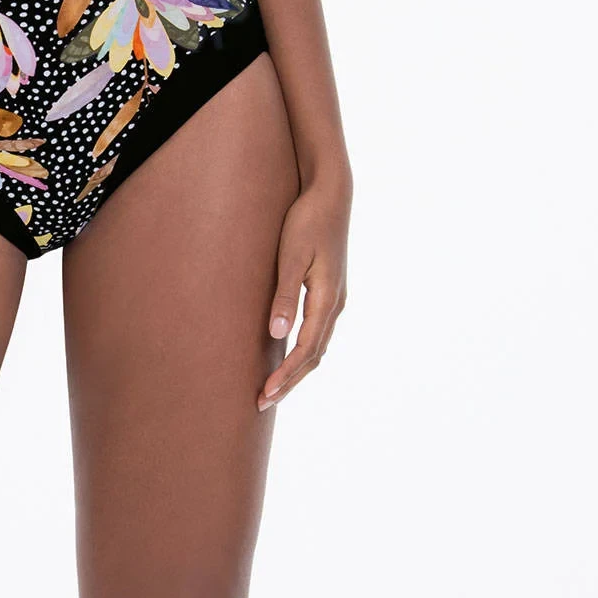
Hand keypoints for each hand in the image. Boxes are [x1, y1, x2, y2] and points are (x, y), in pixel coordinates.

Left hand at [259, 174, 350, 410]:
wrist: (330, 195)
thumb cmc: (306, 222)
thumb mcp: (290, 257)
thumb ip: (284, 296)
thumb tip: (277, 335)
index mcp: (327, 300)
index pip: (305, 350)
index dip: (285, 376)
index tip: (265, 394)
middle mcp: (335, 304)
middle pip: (313, 356)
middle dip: (289, 381)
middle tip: (262, 402)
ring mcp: (335, 298)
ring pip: (317, 346)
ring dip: (296, 369)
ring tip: (273, 387)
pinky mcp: (329, 291)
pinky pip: (317, 332)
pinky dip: (303, 352)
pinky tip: (287, 355)